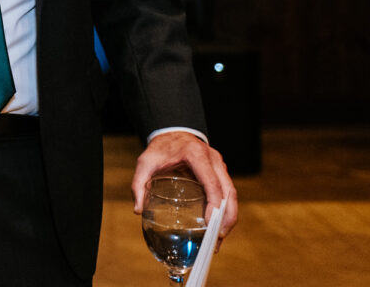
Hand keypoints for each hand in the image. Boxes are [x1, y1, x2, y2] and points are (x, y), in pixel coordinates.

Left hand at [131, 131, 238, 247]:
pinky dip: (226, 209)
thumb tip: (137, 210)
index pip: (212, 182)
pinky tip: (218, 225)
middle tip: (217, 238)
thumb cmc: (160, 148)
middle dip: (226, 217)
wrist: (173, 131)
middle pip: (229, 191)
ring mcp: (219, 165)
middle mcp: (213, 159)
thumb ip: (139, 184)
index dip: (215, 204)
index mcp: (196, 155)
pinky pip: (228, 192)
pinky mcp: (220, 171)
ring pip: (232, 193)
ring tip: (218, 238)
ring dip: (228, 216)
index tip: (210, 224)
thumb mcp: (145, 162)